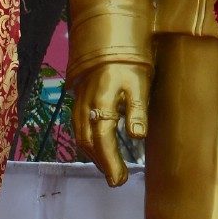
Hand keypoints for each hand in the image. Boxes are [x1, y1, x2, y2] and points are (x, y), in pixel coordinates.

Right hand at [73, 63, 150, 186]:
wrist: (108, 39)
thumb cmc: (128, 61)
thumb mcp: (139, 83)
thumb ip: (137, 110)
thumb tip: (138, 137)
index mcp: (101, 104)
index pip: (103, 141)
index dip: (111, 163)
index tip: (120, 180)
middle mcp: (85, 107)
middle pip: (90, 143)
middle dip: (103, 164)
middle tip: (118, 180)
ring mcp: (79, 104)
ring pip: (81, 137)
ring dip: (94, 156)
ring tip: (110, 169)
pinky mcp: (78, 100)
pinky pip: (78, 127)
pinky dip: (88, 143)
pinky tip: (97, 148)